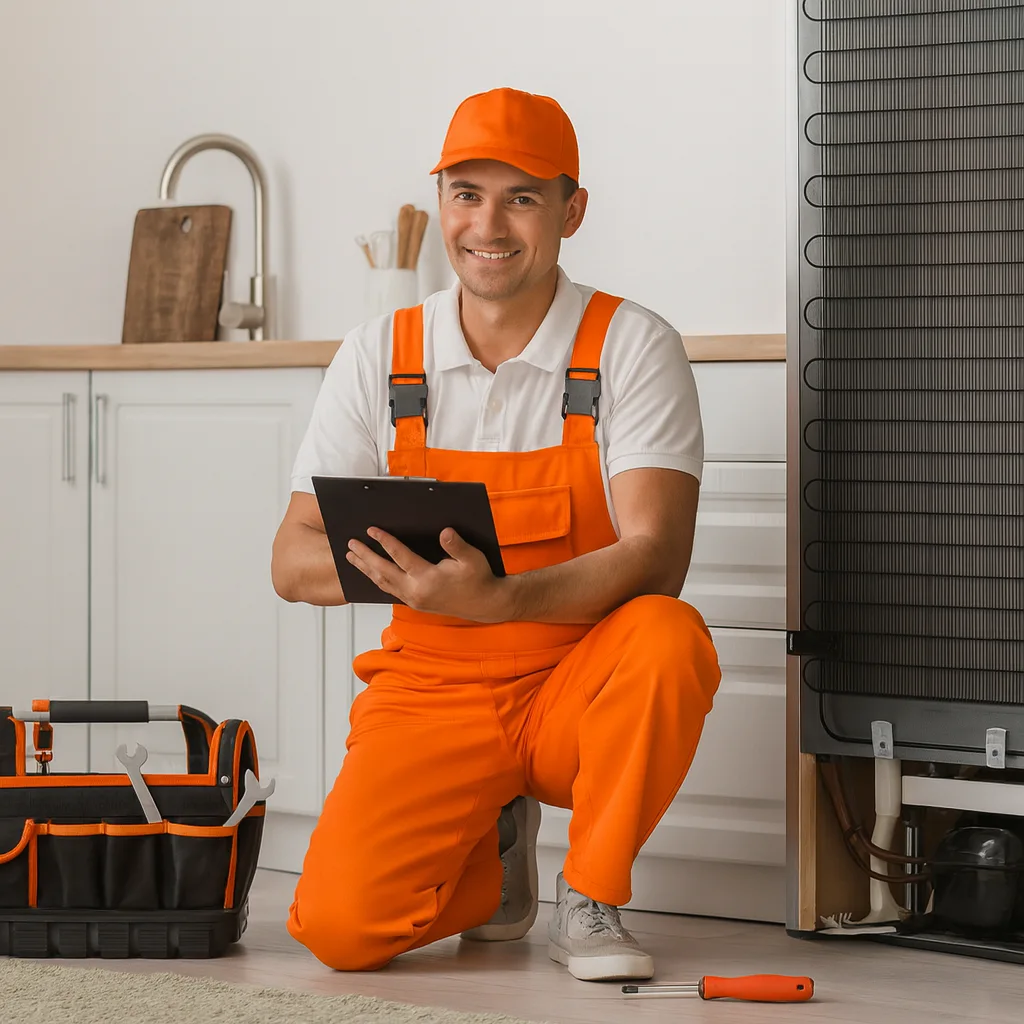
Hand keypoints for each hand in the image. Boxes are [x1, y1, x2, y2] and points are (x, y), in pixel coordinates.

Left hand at [346, 527, 511, 622]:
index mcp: (428, 579)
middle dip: (365, 556)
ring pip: (382, 583)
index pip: (400, 556)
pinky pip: (389, 590)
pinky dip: (376, 579)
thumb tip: (445, 532)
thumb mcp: (472, 558)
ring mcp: (413, 599)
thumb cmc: (478, 579)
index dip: (384, 541)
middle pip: (383, 571)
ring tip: (351, 557)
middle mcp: (416, 591)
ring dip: (365, 569)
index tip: (371, 530)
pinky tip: (370, 572)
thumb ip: (456, 546)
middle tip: (350, 544)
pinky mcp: (414, 603)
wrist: (484, 604)